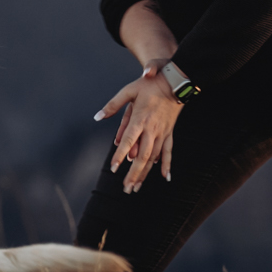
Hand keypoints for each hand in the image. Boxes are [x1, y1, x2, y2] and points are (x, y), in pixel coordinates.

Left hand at [93, 62, 182, 193]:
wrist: (175, 82)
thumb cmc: (149, 85)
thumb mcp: (129, 91)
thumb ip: (113, 105)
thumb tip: (97, 116)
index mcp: (140, 119)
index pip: (128, 141)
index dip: (120, 155)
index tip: (113, 169)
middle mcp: (152, 129)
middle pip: (142, 156)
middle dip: (133, 174)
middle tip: (126, 189)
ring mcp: (162, 133)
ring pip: (154, 158)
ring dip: (145, 174)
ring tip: (137, 187)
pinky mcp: (169, 133)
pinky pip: (168, 152)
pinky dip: (166, 165)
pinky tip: (165, 177)